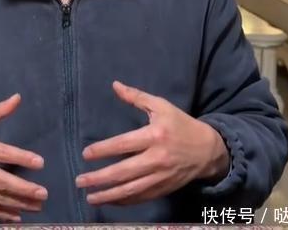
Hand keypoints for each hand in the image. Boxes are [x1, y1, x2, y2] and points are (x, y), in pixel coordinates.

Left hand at [75, 81, 228, 205]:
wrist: (207, 150)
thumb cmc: (180, 124)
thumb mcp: (161, 106)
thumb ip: (136, 97)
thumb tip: (115, 85)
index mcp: (154, 136)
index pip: (123, 145)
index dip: (103, 150)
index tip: (86, 154)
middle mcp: (156, 159)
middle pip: (123, 172)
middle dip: (99, 178)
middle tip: (80, 181)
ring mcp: (160, 177)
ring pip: (131, 190)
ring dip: (108, 195)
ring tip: (89, 196)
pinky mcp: (164, 189)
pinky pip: (141, 197)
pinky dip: (124, 201)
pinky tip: (109, 200)